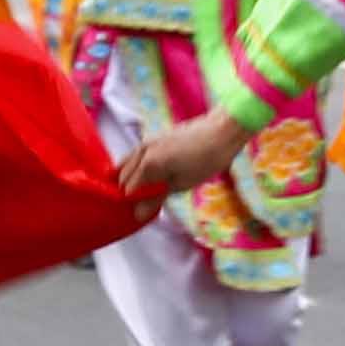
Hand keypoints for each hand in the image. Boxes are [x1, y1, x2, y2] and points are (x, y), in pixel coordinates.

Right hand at [117, 103, 256, 200]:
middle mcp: (141, 151)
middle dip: (130, 191)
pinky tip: (153, 175)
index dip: (134, 203)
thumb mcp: (181, 184)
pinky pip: (137, 156)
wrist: (222, 131)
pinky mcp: (154, 138)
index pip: (127, 190)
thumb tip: (138, 214)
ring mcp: (146, 142)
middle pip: (123, 177)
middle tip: (146, 202)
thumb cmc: (205, 159)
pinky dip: (138, 168)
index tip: (143, 211)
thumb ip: (156, 197)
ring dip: (132, 178)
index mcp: (147, 164)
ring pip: (127, 165)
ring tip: (149, 190)